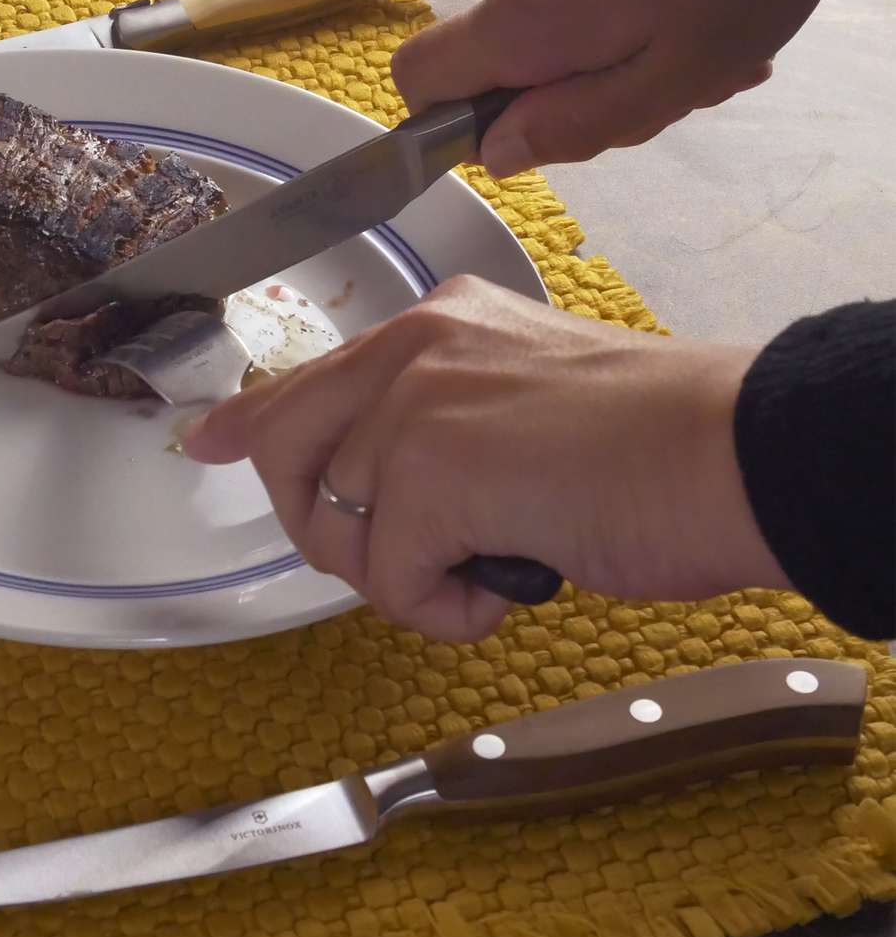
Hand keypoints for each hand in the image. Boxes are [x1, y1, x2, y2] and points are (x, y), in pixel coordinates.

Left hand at [182, 276, 788, 641]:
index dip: (249, 420)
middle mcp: (410, 349)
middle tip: (407, 561)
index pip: (309, 377)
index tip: (206, 442)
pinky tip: (501, 587)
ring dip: (405, 576)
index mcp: (433, 326)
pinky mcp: (427, 469)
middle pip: (290, 455)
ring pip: (338, 529)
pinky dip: (441, 610)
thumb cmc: (653, 442)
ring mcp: (413, 403)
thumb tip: (378, 485)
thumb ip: (439, 422)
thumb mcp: (518, 405)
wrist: (730, 451)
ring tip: (486, 561)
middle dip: (327, 531)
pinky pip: (388, 579)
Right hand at [391, 0, 895, 177]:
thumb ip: (571, 126)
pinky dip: (621, 2)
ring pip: (546, 19)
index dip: (450, 119)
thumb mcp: (670, 81)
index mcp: (522, 20)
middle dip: (565, 90)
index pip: (417, 77)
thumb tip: (496, 152)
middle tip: (661, 88)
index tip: (527, 127)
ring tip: (693, 41)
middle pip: (497, 57)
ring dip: (606, 48)